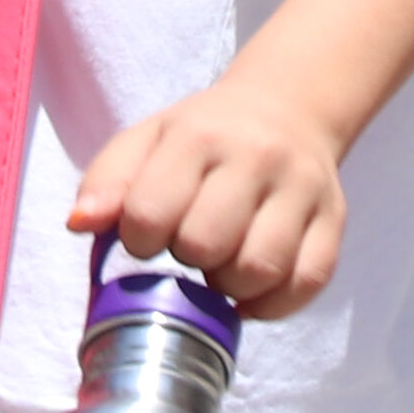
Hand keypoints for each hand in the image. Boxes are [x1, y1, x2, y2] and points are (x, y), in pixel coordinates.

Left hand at [69, 74, 349, 320]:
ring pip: (260, 269)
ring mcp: (301, 189)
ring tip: (221, 263)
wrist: (287, 109)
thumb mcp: (147, 140)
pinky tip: (251, 289)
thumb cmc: (203, 135)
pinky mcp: (334, 220)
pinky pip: (306, 284)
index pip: (151, 213)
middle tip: (188, 247)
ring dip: (229, 285)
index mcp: (198, 136)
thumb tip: (79, 224)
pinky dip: (272, 303)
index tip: (147, 235)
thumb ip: (106, 180)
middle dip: (187, 260)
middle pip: (207, 244)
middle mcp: (255, 157)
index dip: (138, 241)